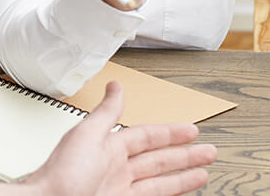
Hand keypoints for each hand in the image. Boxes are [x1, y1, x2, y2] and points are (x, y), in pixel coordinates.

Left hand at [23, 81, 215, 195]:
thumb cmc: (60, 175)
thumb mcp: (86, 135)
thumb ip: (106, 112)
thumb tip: (116, 85)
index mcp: (109, 148)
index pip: (149, 137)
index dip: (172, 133)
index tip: (192, 131)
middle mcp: (117, 170)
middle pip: (159, 161)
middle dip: (185, 156)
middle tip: (209, 152)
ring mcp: (119, 192)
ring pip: (160, 183)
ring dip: (183, 178)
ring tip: (203, 174)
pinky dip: (168, 195)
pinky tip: (179, 194)